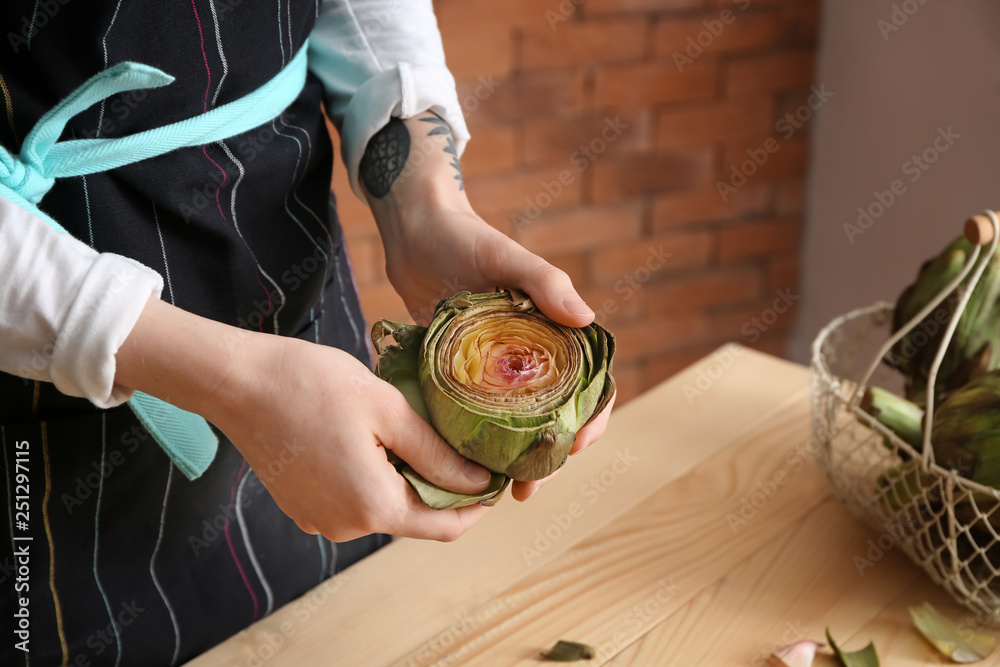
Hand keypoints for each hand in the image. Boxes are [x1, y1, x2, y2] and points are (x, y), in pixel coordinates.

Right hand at [115, 299, 492, 540]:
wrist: (237, 381)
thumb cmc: (312, 384)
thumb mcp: (388, 409)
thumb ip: (436, 453)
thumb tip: (478, 483)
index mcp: (373, 505)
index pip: (446, 525)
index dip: (478, 504)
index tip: (496, 474)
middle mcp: (347, 526)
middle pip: (416, 517)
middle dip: (445, 488)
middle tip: (463, 444)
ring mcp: (321, 520)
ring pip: (385, 507)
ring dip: (409, 480)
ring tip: (420, 435)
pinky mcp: (303, 506)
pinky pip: (355, 500)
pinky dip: (377, 478)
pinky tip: (379, 440)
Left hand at [362, 111, 614, 501]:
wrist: (413, 231)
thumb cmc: (465, 237)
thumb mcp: (507, 256)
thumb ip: (546, 282)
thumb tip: (587, 319)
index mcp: (554, 334)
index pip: (591, 385)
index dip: (592, 420)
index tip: (576, 447)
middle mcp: (529, 357)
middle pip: (552, 418)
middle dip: (547, 459)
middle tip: (527, 489)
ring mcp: (493, 370)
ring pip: (513, 427)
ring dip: (511, 462)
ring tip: (498, 491)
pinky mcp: (457, 373)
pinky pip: (471, 416)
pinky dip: (473, 444)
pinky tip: (461, 468)